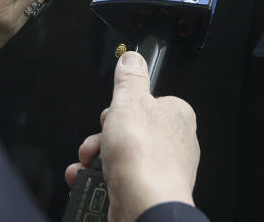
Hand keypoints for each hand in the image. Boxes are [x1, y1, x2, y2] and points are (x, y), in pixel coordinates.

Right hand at [65, 51, 198, 220]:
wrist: (144, 204)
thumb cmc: (144, 155)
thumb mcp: (129, 101)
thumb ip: (129, 77)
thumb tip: (132, 58)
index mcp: (177, 115)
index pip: (148, 101)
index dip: (123, 106)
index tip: (112, 110)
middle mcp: (174, 143)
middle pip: (129, 128)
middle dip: (104, 135)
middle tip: (101, 138)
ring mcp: (161, 169)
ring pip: (120, 154)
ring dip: (96, 157)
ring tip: (87, 161)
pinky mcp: (147, 190)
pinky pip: (118, 178)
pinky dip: (97, 178)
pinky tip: (87, 177)